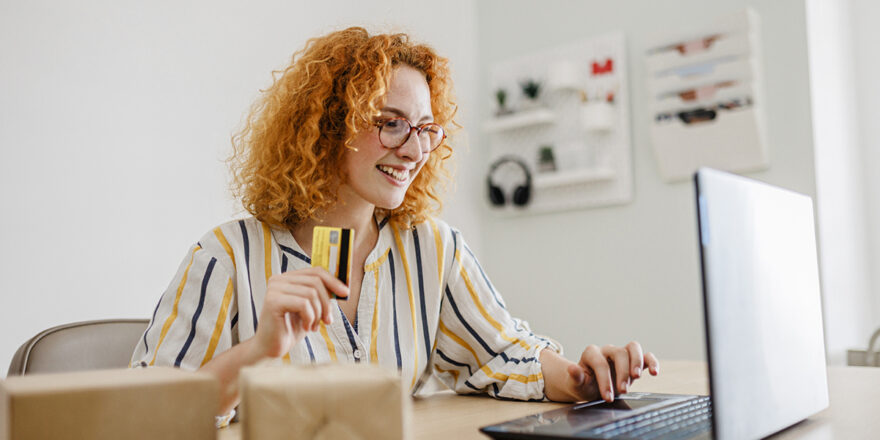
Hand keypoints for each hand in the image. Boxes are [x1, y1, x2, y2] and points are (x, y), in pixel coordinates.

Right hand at [250, 267, 348, 359]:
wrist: (271, 348)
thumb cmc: (291, 329)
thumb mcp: (311, 309)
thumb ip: (321, 295)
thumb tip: (342, 287)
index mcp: (287, 278)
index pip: (316, 271)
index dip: (333, 281)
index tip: (345, 293)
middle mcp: (279, 280)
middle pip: (316, 281)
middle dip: (326, 303)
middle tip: (328, 320)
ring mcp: (274, 289)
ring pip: (311, 293)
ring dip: (318, 313)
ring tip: (313, 326)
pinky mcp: (273, 301)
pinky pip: (303, 304)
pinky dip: (309, 318)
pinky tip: (305, 327)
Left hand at [542, 342, 658, 401]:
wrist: (590, 386)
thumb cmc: (583, 384)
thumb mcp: (576, 384)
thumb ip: (575, 377)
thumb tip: (572, 369)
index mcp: (591, 354)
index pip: (600, 363)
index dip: (604, 380)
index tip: (607, 397)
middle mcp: (607, 351)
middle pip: (618, 353)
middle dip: (621, 372)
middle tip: (622, 390)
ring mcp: (621, 354)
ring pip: (633, 347)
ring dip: (637, 362)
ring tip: (637, 377)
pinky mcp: (633, 361)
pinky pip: (646, 356)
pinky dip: (652, 362)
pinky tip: (654, 372)